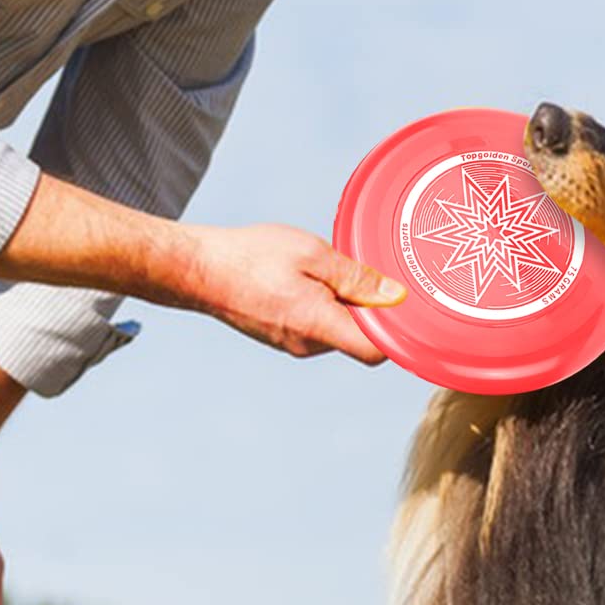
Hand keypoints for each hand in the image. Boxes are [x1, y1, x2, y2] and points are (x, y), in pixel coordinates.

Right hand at [183, 224, 404, 361]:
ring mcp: (294, 345)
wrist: (196, 269)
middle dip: (370, 308)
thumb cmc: (251, 257)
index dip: (399, 333)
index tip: (407, 307)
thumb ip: (356, 277)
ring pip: (340, 330)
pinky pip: (319, 327)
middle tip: (362, 269)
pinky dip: (325, 305)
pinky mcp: (283, 338)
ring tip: (325, 270)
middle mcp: (308, 346)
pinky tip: (308, 279)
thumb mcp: (312, 254)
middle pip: (361, 338)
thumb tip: (395, 297)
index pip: (377, 351)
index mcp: (318, 326)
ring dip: (345, 304)